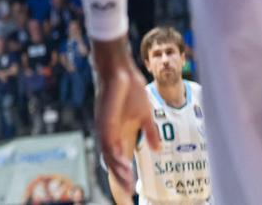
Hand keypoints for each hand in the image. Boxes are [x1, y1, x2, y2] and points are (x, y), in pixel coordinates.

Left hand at [94, 39, 159, 187]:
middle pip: (112, 162)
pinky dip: (114, 157)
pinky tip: (124, 167)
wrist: (120, 70)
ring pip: (108, 156)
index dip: (124, 175)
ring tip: (128, 185)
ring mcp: (105, 128)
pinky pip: (106, 143)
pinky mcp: (103, 121)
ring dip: (118, 172)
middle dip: (119, 180)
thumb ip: (150, 132)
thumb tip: (158, 149)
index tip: (131, 192)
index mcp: (118, 133)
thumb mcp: (145, 115)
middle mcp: (108, 133)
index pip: (120, 158)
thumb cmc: (131, 90)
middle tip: (127, 197)